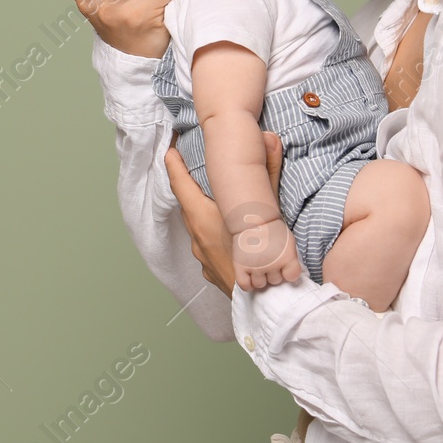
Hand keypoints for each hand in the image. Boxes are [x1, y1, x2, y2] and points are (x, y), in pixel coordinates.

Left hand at [166, 131, 285, 298]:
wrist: (265, 303)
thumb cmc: (263, 256)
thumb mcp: (267, 211)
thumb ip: (268, 173)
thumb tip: (272, 138)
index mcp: (203, 218)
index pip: (180, 184)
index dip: (173, 165)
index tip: (169, 150)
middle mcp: (197, 237)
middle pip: (188, 205)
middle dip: (190, 188)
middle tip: (194, 170)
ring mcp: (202, 257)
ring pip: (198, 228)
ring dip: (204, 215)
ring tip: (217, 204)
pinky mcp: (209, 272)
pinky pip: (207, 247)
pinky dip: (214, 237)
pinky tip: (228, 237)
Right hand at [231, 218, 303, 290]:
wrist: (253, 220)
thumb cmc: (272, 230)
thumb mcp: (289, 242)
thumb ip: (291, 259)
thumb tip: (289, 274)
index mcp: (286, 258)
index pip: (292, 276)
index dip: (288, 273)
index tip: (285, 268)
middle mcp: (271, 265)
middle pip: (275, 281)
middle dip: (273, 273)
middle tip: (268, 262)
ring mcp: (255, 267)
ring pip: (260, 284)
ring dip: (260, 278)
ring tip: (258, 268)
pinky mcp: (241, 267)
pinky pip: (245, 285)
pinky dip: (247, 285)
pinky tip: (249, 277)